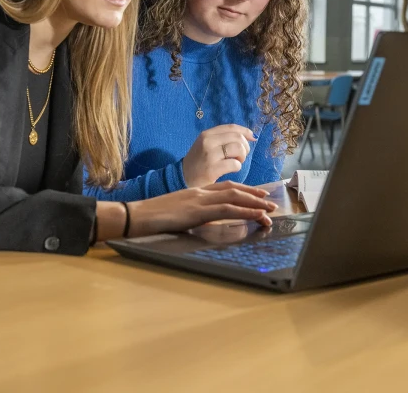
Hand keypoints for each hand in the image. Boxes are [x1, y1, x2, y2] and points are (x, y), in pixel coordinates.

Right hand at [127, 182, 276, 236]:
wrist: (137, 215)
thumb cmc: (153, 217)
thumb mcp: (178, 213)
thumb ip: (193, 213)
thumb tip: (205, 220)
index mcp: (195, 191)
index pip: (225, 187)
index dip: (244, 190)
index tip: (258, 194)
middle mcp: (200, 192)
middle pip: (233, 189)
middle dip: (254, 195)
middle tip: (271, 202)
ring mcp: (199, 200)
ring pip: (234, 198)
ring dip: (254, 203)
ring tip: (270, 210)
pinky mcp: (198, 211)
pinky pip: (227, 210)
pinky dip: (245, 212)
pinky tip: (256, 216)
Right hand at [181, 125, 256, 187]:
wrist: (182, 178)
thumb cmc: (199, 162)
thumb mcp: (206, 145)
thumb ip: (223, 139)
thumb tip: (251, 135)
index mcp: (206, 134)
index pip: (231, 127)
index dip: (245, 131)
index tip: (252, 137)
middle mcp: (207, 142)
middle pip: (237, 138)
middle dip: (245, 147)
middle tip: (241, 156)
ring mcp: (209, 155)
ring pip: (238, 149)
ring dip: (242, 157)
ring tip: (236, 162)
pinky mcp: (212, 169)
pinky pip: (235, 164)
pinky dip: (237, 167)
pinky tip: (231, 170)